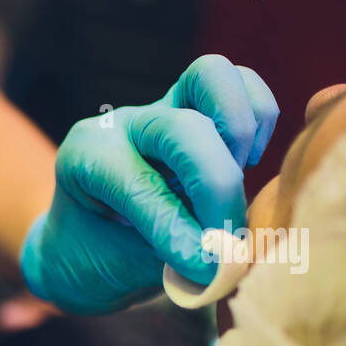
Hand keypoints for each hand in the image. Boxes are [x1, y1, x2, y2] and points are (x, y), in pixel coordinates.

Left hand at [20, 55, 278, 313]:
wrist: (89, 243)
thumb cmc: (102, 257)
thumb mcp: (120, 266)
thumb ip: (172, 256)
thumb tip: (227, 257)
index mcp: (86, 157)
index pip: (139, 184)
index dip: (175, 228)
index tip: (204, 268)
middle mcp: (123, 123)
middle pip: (183, 128)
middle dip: (215, 185)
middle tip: (227, 236)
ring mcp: (162, 105)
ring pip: (213, 76)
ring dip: (240, 133)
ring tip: (237, 180)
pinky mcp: (200, 105)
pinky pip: (243, 84)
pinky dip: (258, 118)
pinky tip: (245, 163)